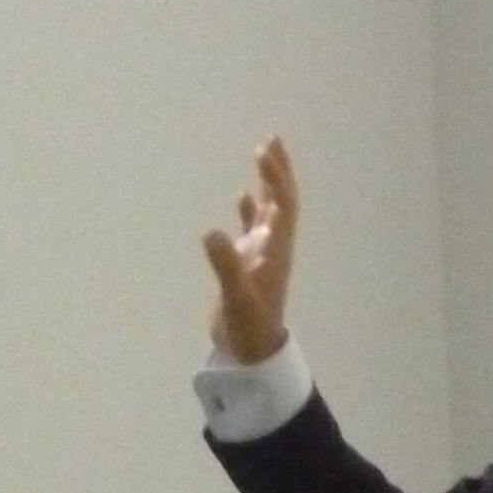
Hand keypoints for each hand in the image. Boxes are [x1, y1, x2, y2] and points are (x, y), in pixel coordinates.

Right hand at [202, 136, 298, 364]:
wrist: (252, 352)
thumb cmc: (249, 327)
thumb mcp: (237, 298)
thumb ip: (225, 266)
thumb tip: (211, 231)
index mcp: (275, 249)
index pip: (282, 205)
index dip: (276, 178)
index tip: (263, 153)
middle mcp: (273, 246)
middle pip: (280, 200)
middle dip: (277, 170)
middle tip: (271, 140)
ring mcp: (261, 253)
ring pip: (268, 210)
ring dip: (266, 184)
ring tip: (262, 156)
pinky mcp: (248, 264)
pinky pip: (251, 227)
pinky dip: (248, 209)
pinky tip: (241, 196)